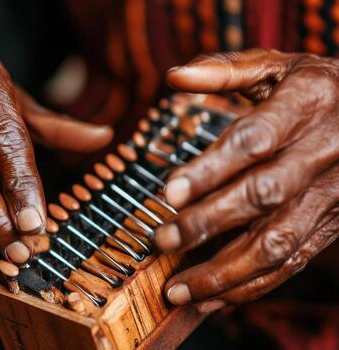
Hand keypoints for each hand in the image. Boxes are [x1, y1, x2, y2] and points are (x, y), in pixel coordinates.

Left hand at [155, 49, 338, 312]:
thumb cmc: (315, 87)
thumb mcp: (277, 65)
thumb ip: (225, 70)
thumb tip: (174, 76)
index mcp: (306, 103)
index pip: (253, 141)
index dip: (210, 169)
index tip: (167, 193)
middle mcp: (323, 152)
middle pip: (263, 196)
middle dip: (208, 223)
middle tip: (162, 241)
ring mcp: (331, 194)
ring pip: (278, 242)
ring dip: (225, 271)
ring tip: (178, 289)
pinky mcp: (332, 224)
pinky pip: (293, 262)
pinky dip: (252, 285)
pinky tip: (215, 297)